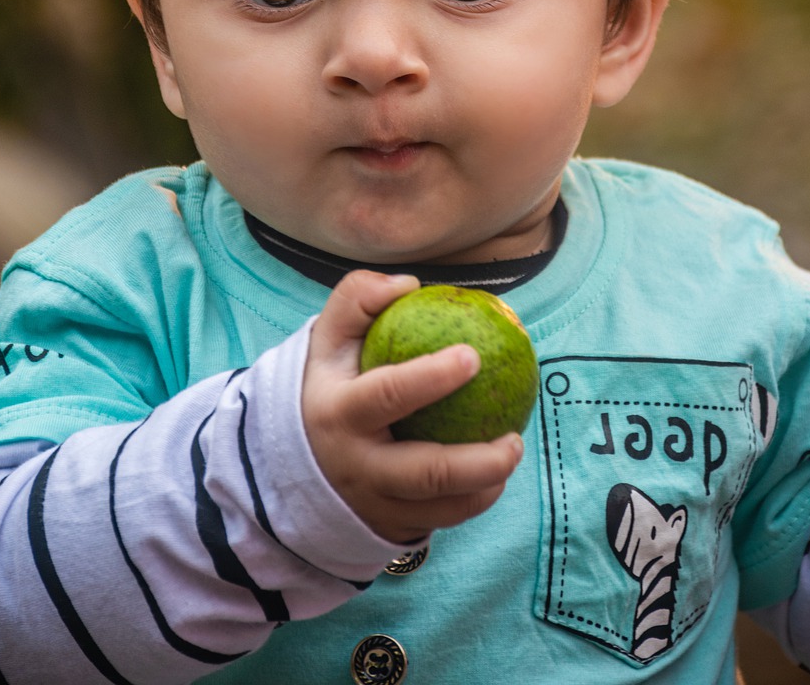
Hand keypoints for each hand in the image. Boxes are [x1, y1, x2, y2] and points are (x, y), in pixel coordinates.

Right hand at [302, 269, 523, 543]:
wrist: (294, 456)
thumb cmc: (329, 381)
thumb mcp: (327, 337)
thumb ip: (358, 298)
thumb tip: (408, 284)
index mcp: (340, 412)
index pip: (388, 394)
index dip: (431, 377)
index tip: (473, 355)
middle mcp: (357, 464)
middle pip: (424, 472)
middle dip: (475, 461)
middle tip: (514, 435)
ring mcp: (374, 502)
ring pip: (439, 506)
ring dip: (485, 484)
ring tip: (513, 449)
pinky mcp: (390, 525)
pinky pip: (441, 518)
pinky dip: (475, 500)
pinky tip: (497, 473)